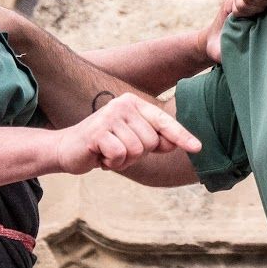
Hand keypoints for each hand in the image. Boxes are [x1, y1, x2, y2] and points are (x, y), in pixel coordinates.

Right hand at [52, 92, 200, 173]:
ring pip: (137, 150)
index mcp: (135, 103)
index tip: (198, 148)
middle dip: (138, 154)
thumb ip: (154, 140)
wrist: (69, 150)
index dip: (182, 136)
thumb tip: (174, 143)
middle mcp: (123, 104)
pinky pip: (120, 155)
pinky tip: (100, 157)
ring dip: (124, 160)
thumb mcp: (132, 141)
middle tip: (119, 151)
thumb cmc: (105, 146)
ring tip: (109, 153)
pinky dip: (112, 163)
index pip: (164, 121)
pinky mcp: (97, 131)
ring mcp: (110, 116)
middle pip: (152, 141)